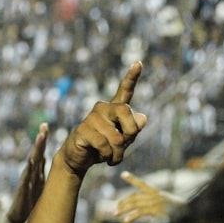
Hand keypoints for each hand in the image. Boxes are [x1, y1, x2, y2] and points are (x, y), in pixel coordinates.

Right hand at [6, 122, 48, 222]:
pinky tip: (30, 171)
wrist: (18, 215)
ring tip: (38, 147)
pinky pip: (25, 186)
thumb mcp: (38, 183)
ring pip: (30, 168)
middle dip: (39, 143)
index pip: (38, 153)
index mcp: (34, 172)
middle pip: (34, 156)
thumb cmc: (29, 199)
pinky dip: (28, 179)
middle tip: (43, 130)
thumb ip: (40, 170)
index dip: (41, 140)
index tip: (45, 125)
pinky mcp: (23, 194)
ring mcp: (25, 184)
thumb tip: (45, 156)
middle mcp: (29, 175)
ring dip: (34, 157)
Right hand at [58, 62, 146, 177]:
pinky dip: (108, 157)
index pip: (125, 91)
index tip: (139, 63)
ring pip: (116, 137)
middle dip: (130, 133)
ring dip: (117, 153)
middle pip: (126, 111)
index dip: (132, 77)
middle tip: (123, 145)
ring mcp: (91, 118)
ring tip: (110, 156)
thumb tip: (142, 117)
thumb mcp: (123, 140)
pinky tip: (102, 158)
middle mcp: (102, 109)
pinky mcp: (83, 130)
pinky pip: (105, 145)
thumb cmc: (104, 148)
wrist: (81, 159)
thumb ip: (133, 129)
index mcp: (114, 109)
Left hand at [115, 171, 184, 221]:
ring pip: (136, 204)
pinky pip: (142, 212)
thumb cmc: (180, 211)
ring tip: (115, 214)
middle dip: (123, 203)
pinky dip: (133, 216)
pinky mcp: (157, 211)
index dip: (132, 179)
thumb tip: (143, 208)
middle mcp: (155, 195)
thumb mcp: (168, 204)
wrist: (192, 214)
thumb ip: (154, 204)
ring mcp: (156, 203)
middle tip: (114, 209)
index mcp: (157, 192)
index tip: (123, 174)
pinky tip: (126, 220)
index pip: (142, 184)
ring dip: (124, 209)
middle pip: (134, 197)